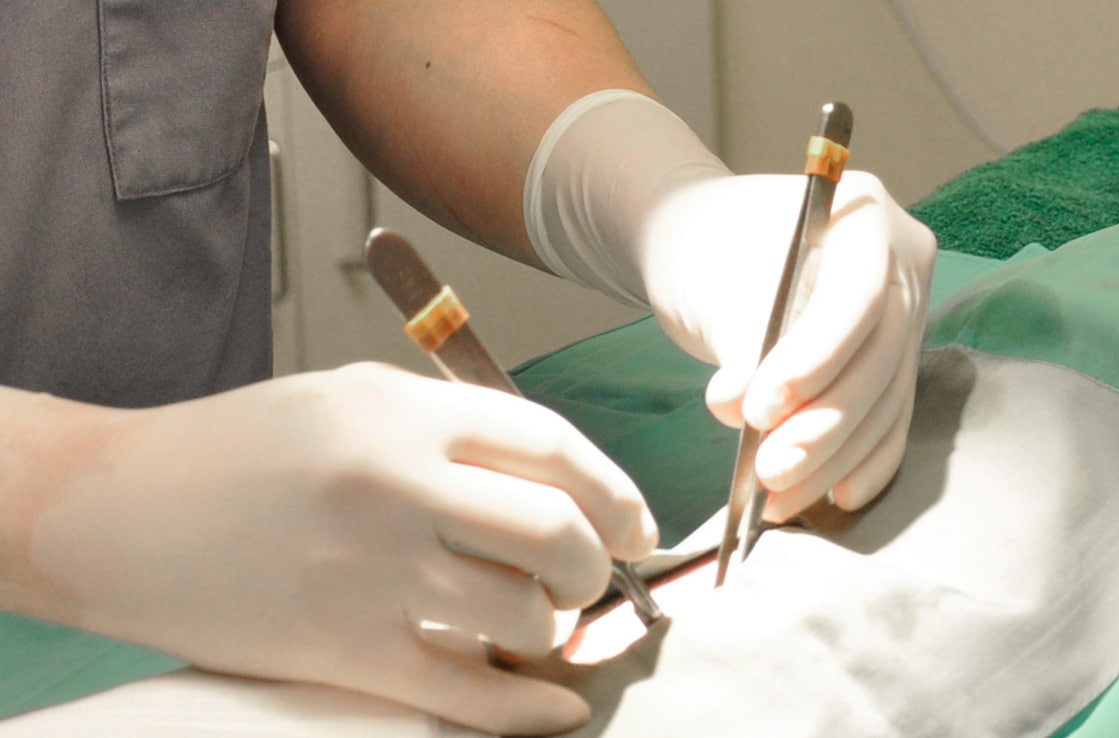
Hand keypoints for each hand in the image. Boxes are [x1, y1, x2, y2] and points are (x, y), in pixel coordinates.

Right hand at [23, 363, 655, 734]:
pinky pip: (468, 694)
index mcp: (401, 412)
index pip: (553, 446)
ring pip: (524, 618)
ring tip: (533, 619)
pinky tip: (557, 705)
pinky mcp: (343, 651)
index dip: (614, 490)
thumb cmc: (242, 448)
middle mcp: (396, 486)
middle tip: (591, 576)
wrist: (119, 509)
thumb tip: (553, 480)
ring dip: (553, 627)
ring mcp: (371, 574)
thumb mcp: (352, 398)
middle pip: (556, 533)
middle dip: (596, 564)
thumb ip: (452, 430)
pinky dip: (530, 708)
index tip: (636, 524)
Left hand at [642, 171, 935, 519]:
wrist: (706, 248)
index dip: (816, 359)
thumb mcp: (716, 288)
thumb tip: (754, 421)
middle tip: (771, 472)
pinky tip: (835, 497)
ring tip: (780, 499)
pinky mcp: (896, 357)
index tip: (760, 410)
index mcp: (860, 213)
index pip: (857, 296)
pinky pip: (890, 415)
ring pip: (885, 395)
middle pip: (879, 353)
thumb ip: (744, 350)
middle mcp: (901, 261)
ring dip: (834, 456)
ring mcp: (908, 310)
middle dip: (825, 424)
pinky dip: (860, 458)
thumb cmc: (705, 251)